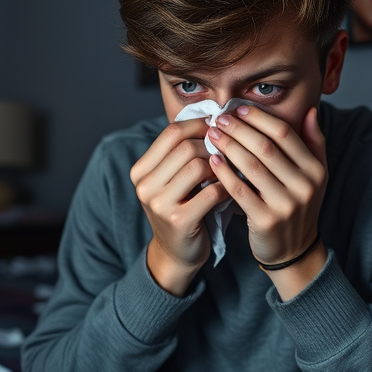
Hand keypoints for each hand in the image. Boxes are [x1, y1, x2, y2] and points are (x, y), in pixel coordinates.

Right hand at [130, 119, 229, 294]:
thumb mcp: (171, 180)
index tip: (218, 126)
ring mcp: (160, 204)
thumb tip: (212, 118)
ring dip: (220, 167)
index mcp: (140, 171)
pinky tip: (230, 190)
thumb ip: (181, 153)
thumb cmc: (181, 208)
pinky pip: (211, 191)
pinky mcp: (179, 221)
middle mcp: (145, 186)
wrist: (177, 253)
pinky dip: (226, 187)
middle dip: (212, 146)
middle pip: (185, 147)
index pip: (171, 132)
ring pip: (198, 166)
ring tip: (227, 171)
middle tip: (227, 150)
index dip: (198, 124)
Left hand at [207, 105, 327, 296]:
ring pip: (251, 166)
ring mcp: (286, 204)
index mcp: (316, 169)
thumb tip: (309, 110)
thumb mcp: (314, 175)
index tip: (239, 109)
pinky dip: (225, 173)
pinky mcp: (266, 220)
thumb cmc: (298, 205)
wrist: (294, 249)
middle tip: (220, 119)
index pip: (285, 134)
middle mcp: (304, 186)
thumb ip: (314, 142)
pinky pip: (240, 191)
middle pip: (266, 147)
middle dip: (240, 129)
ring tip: (212, 135)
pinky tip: (213, 161)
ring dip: (229, 147)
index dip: (260, 118)